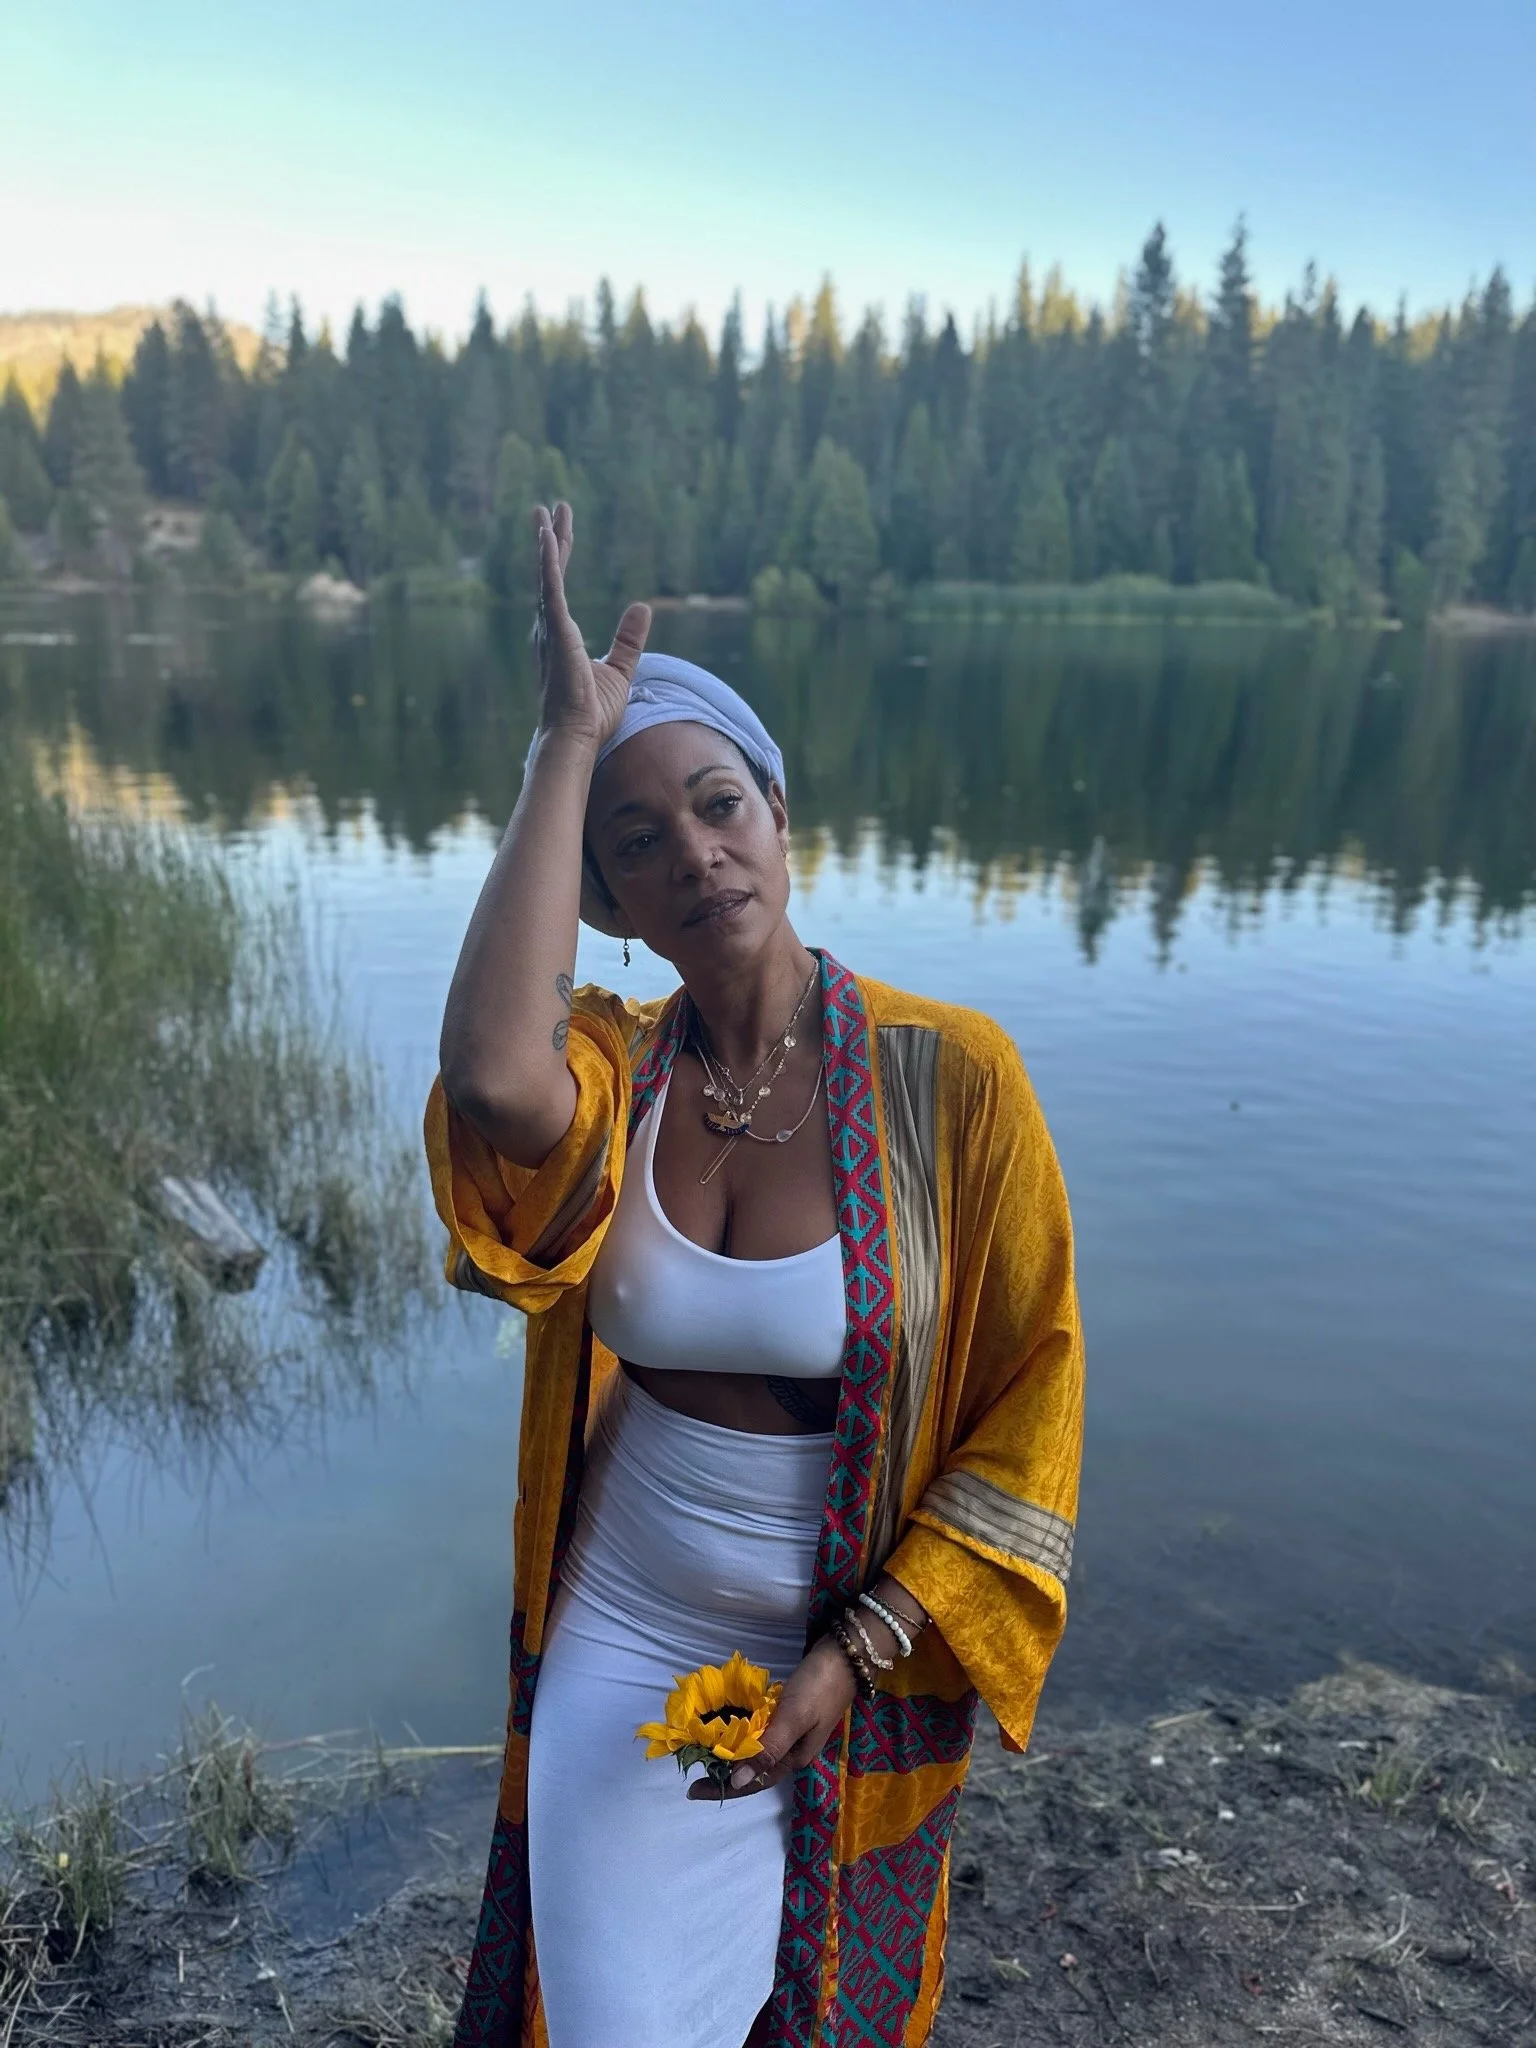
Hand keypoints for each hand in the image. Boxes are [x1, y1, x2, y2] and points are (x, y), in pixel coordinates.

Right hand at [532, 501, 650, 752]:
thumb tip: (643, 607)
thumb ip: (628, 639)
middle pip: (549, 574)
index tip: (560, 529)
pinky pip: (550, 590)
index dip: (560, 556)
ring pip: (546, 576)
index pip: (558, 587)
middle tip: (548, 508)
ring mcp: (549, 630)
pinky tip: (546, 538)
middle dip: (551, 540)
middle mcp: (549, 628)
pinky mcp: (556, 633)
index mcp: (561, 635)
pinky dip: (547, 563)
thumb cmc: (591, 712)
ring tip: (544, 511)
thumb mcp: (619, 669)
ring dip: (546, 542)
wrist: (577, 736)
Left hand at [686, 1637, 855, 1801]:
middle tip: (694, 1767)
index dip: (724, 1787)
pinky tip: (730, 1726)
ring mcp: (792, 1731)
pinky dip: (744, 1731)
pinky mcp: (790, 1713)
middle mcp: (792, 1750)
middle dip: (725, 1772)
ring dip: (733, 1753)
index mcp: (794, 1758)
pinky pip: (761, 1730)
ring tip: (705, 1750)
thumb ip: (768, 1749)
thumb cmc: (820, 1686)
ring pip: (757, 1750)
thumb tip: (737, 1780)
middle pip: (754, 1768)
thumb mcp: (794, 1719)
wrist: (846, 1655)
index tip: (693, 1790)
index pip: (753, 1781)